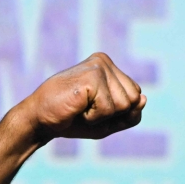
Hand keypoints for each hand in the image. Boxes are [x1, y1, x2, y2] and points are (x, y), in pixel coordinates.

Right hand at [21, 52, 145, 141]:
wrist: (41, 120)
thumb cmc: (73, 120)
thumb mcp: (108, 121)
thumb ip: (130, 113)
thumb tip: (144, 99)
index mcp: (109, 67)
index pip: (136, 96)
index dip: (118, 113)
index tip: (94, 108)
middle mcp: (104, 62)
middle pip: (134, 100)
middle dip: (113, 114)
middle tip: (87, 109)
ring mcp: (98, 66)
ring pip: (124, 105)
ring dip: (103, 116)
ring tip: (81, 107)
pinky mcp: (92, 76)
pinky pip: (109, 109)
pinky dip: (93, 117)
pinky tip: (77, 107)